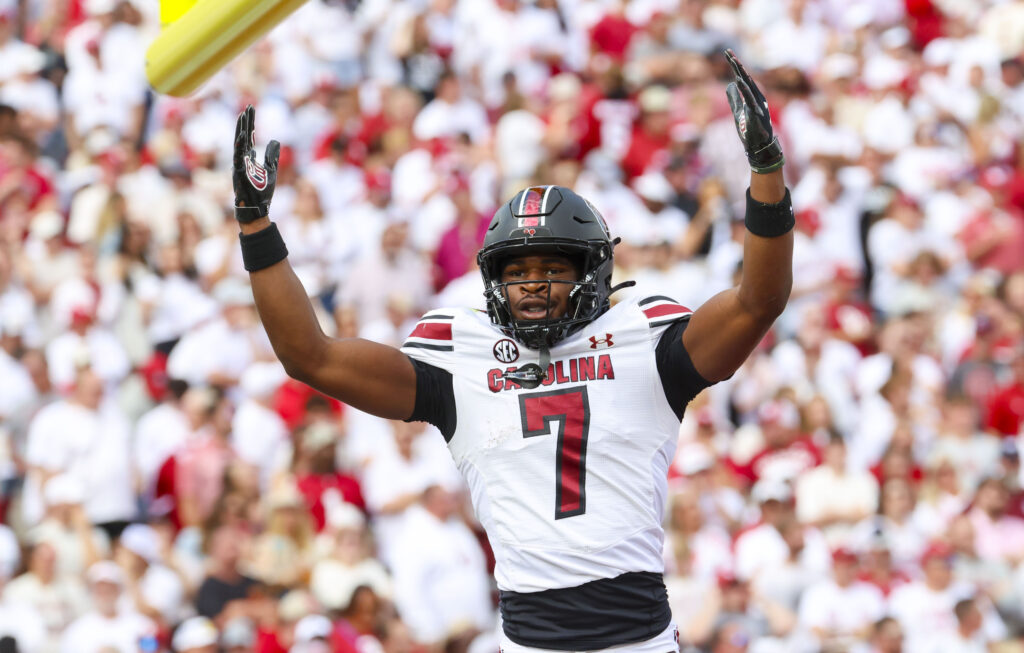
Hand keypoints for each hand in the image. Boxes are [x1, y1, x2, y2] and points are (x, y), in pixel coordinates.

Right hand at [232, 104, 279, 222]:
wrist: (257, 208)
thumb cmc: (262, 192)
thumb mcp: (271, 170)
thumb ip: (272, 155)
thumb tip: (275, 140)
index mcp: (248, 158)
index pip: (249, 136)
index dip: (250, 123)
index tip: (251, 109)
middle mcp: (242, 159)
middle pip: (243, 136)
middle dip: (246, 122)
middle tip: (249, 107)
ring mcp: (239, 164)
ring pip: (239, 143)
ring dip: (241, 129)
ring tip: (243, 115)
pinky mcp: (239, 171)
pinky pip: (238, 156)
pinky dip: (240, 145)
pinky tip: (243, 133)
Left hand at [724, 49, 783, 173]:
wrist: (759, 146)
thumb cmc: (750, 129)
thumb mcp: (738, 110)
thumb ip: (734, 98)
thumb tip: (729, 84)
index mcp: (752, 95)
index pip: (742, 77)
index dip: (735, 66)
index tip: (727, 53)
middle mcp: (756, 96)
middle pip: (745, 77)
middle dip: (736, 64)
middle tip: (727, 51)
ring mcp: (757, 104)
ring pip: (748, 84)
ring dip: (740, 72)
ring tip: (733, 61)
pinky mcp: (756, 112)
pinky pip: (749, 98)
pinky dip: (744, 89)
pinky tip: (738, 80)